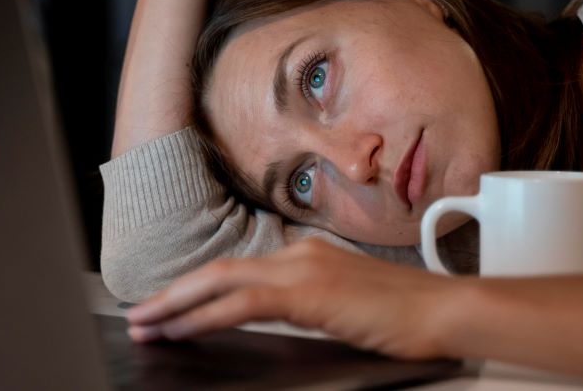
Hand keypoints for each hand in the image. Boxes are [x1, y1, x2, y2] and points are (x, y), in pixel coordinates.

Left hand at [127, 239, 463, 358]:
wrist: (443, 310)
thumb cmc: (403, 313)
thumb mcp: (344, 304)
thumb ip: (308, 304)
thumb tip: (277, 316)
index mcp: (306, 255)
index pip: (238, 270)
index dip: (198, 288)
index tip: (170, 305)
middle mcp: (298, 254)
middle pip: (220, 270)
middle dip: (174, 293)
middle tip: (140, 313)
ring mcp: (303, 269)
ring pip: (222, 282)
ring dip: (178, 304)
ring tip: (146, 323)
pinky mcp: (309, 292)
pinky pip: (244, 304)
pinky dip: (207, 316)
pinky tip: (183, 329)